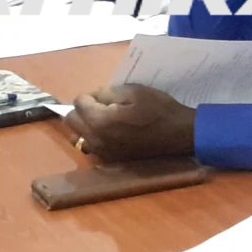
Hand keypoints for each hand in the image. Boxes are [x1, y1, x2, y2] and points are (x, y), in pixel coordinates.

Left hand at [66, 84, 197, 161]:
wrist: (180, 134)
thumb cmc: (160, 110)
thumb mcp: (135, 91)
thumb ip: (108, 92)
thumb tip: (94, 97)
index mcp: (100, 121)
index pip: (79, 102)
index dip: (91, 95)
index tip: (107, 96)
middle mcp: (95, 139)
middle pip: (71, 120)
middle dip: (83, 110)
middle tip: (103, 106)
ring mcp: (102, 152)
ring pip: (76, 136)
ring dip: (85, 126)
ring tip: (104, 121)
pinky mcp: (110, 160)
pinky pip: (89, 147)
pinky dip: (93, 138)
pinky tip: (110, 134)